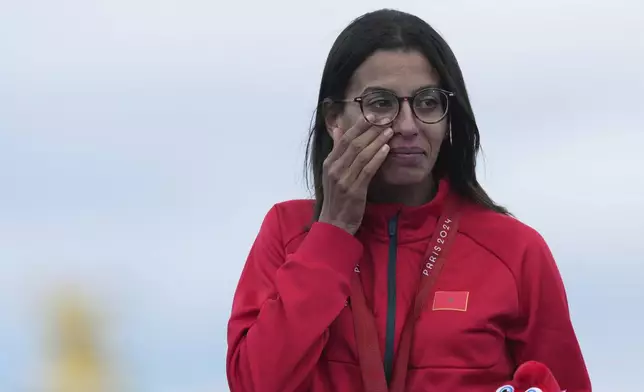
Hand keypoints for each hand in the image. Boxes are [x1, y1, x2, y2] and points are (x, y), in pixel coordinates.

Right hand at [318, 115, 393, 234]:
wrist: (334, 223)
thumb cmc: (337, 197)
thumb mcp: (332, 172)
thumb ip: (336, 150)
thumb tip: (336, 128)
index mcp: (329, 163)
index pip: (344, 139)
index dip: (359, 126)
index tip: (372, 115)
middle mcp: (334, 169)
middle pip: (353, 144)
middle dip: (370, 130)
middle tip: (385, 119)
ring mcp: (343, 180)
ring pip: (362, 155)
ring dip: (377, 141)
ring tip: (389, 131)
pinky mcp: (354, 190)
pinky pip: (367, 170)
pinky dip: (377, 158)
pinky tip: (386, 150)